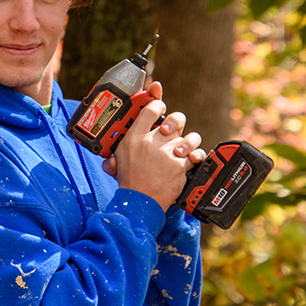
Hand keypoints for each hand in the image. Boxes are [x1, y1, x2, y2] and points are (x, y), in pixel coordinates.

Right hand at [105, 82, 204, 210]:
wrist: (140, 203)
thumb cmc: (130, 184)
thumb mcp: (117, 165)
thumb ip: (114, 158)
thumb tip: (109, 159)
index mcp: (133, 138)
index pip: (149, 109)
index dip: (157, 102)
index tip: (159, 104)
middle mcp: (150, 142)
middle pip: (174, 119)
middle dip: (177, 122)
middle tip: (172, 131)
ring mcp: (166, 153)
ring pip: (189, 137)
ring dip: (189, 142)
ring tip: (182, 149)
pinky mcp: (179, 165)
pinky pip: (195, 155)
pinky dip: (196, 157)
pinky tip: (191, 160)